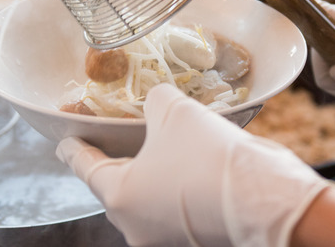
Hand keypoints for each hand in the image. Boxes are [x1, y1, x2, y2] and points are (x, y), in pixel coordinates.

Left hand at [56, 83, 328, 246]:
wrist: (268, 203)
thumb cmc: (210, 158)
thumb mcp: (175, 112)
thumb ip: (155, 102)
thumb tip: (157, 102)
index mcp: (119, 195)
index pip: (85, 166)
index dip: (75, 148)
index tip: (66, 143)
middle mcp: (135, 226)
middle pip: (117, 185)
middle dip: (122, 158)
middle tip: (125, 135)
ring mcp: (163, 240)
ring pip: (148, 200)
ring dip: (154, 175)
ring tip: (171, 148)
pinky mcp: (192, 242)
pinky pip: (173, 211)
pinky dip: (177, 191)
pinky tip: (194, 169)